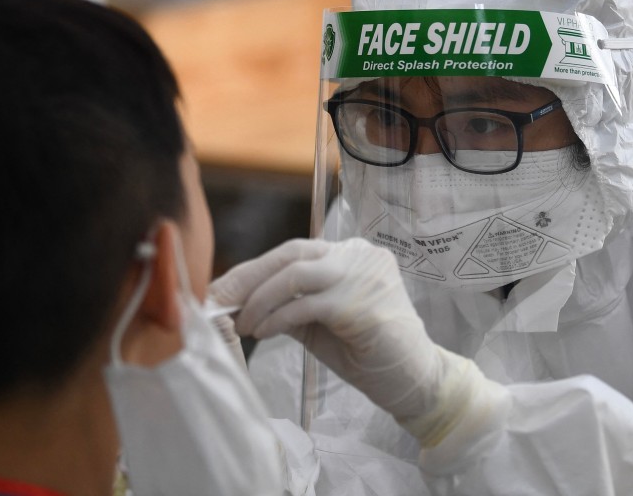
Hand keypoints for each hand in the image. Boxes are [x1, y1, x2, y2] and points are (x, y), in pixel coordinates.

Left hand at [210, 238, 495, 445]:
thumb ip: (290, 304)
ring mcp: (362, 275)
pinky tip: (262, 334)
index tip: (223, 291)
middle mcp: (359, 255)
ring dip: (259, 300)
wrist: (414, 381)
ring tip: (242, 325)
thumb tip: (239, 302)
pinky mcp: (361, 303)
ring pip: (294, 274)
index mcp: (351, 253)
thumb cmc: (368, 352)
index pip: (294, 252)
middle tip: (217, 301)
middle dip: (247, 278)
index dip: (254, 270)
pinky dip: (277, 319)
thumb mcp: (321, 321)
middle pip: (290, 254)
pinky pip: (305, 305)